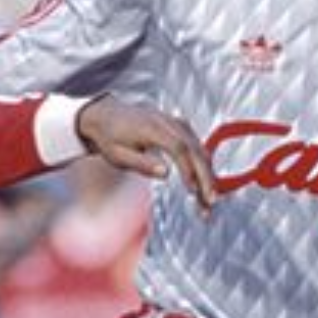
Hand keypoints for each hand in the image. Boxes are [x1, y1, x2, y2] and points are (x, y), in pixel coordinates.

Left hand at [77, 97, 215, 212]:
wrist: (107, 115)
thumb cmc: (110, 136)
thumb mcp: (117, 154)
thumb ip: (141, 163)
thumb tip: (165, 173)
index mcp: (152, 128)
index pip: (179, 148)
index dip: (188, 170)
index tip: (193, 190)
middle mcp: (169, 122)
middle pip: (195, 149)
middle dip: (206, 177)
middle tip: (210, 201)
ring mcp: (177, 123)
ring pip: (200, 148)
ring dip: (208, 174)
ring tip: (209, 200)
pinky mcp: (180, 127)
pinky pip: (197, 146)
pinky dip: (203, 165)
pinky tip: (205, 184)